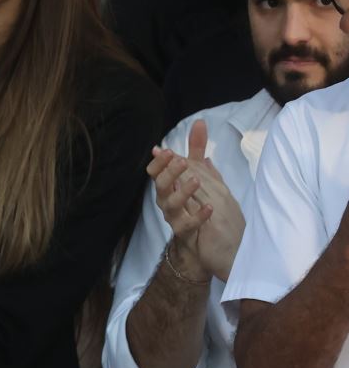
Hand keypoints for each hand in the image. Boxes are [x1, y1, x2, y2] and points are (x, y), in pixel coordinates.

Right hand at [148, 120, 243, 281]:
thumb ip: (197, 151)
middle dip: (168, 173)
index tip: (164, 150)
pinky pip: (188, 225)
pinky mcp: (187, 234)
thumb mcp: (201, 174)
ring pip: (171, 205)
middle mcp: (169, 203)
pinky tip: (209, 207)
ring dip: (182, 191)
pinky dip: (198, 216)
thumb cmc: (200, 206)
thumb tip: (199, 122)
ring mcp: (176, 219)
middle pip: (160, 186)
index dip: (159, 163)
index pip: (157, 173)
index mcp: (170, 188)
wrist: (210, 245)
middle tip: (180, 161)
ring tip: (196, 181)